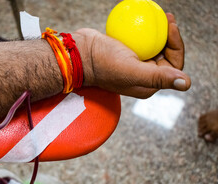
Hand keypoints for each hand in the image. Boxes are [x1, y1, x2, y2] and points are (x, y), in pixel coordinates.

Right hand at [74, 13, 190, 97]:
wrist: (79, 55)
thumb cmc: (103, 63)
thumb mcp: (132, 70)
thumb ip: (158, 78)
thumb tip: (186, 84)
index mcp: (147, 85)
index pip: (173, 67)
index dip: (177, 46)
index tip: (170, 27)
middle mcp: (142, 77)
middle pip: (165, 56)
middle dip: (170, 37)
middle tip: (167, 18)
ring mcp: (134, 65)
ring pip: (154, 47)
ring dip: (159, 32)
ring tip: (161, 16)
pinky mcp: (126, 54)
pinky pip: (141, 41)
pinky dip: (145, 30)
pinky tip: (145, 18)